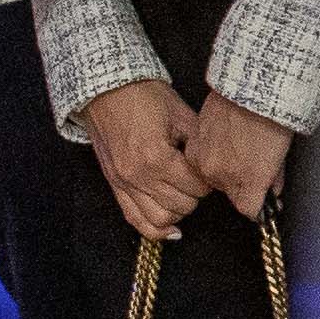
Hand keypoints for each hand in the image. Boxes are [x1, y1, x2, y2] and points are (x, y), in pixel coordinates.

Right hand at [81, 77, 204, 242]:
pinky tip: (172, 231)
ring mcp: (123, 183)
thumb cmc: (143, 95)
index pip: (197, 188)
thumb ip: (199, 144)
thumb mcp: (180, 113)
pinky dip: (154, 231)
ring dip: (178, 211)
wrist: (105, 87)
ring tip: (183, 195)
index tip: (206, 168)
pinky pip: (134, 219)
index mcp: (157, 157)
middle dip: (196, 195)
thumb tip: (215, 166)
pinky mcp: (114, 184)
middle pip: (182, 206)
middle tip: (196, 178)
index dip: (208, 181)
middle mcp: (138, 176)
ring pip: (160, 220)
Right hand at [184, 92, 298, 220]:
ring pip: (210, 176)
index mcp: (245, 183)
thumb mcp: (281, 156)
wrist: (254, 87)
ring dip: (221, 169)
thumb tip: (270, 190)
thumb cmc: (272, 118)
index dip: (257, 204)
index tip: (261, 197)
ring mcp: (201, 157)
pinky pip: (198, 158)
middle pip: (227, 194)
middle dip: (239, 186)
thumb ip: (273, 180)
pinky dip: (210, 153)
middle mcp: (219, 175)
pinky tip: (223, 139)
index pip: (249, 210)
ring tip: (236, 150)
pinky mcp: (193, 141)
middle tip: (252, 167)